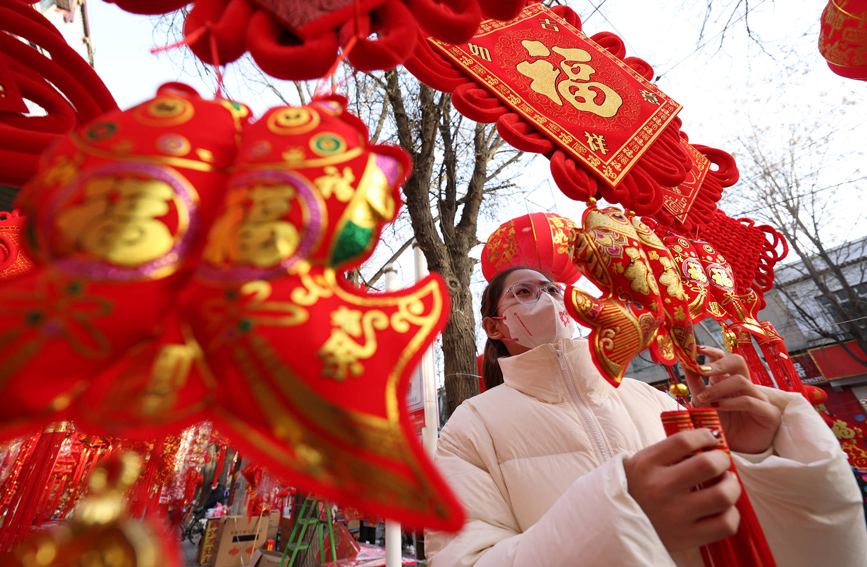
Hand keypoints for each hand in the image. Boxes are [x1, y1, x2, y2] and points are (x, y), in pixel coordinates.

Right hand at [624, 429, 741, 551]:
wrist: (613, 527)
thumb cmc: (633, 491)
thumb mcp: (640, 464)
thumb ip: (668, 452)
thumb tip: (706, 441)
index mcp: (646, 465)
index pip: (684, 441)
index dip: (705, 435)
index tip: (711, 438)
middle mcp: (660, 488)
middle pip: (708, 465)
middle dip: (722, 459)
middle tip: (721, 462)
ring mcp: (674, 515)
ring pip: (723, 496)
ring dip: (731, 486)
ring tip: (725, 484)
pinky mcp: (686, 537)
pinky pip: (724, 525)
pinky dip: (731, 514)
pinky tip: (723, 509)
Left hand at [685, 345, 781, 454]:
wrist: (732, 452)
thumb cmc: (719, 426)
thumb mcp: (702, 403)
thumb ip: (696, 384)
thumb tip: (686, 363)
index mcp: (728, 380)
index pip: (724, 358)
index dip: (712, 352)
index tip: (696, 349)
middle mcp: (745, 386)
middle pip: (738, 361)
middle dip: (719, 363)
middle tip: (701, 371)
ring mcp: (759, 398)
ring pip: (742, 381)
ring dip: (719, 388)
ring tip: (703, 399)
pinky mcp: (769, 414)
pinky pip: (751, 401)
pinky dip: (731, 403)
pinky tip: (717, 407)